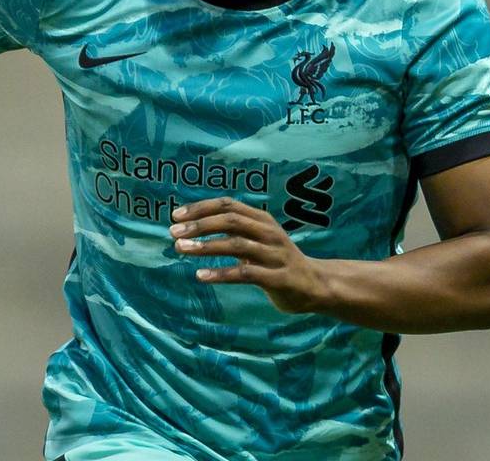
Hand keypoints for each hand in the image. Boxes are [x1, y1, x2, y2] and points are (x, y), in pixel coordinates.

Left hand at [170, 197, 330, 313]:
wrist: (315, 284)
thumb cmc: (277, 260)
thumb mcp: (258, 239)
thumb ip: (233, 232)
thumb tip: (193, 227)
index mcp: (262, 219)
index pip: (228, 205)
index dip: (201, 208)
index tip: (175, 215)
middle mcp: (269, 232)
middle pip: (230, 221)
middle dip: (199, 225)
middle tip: (173, 232)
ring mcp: (275, 255)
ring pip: (236, 245)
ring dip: (206, 246)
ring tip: (181, 250)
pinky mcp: (278, 278)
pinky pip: (246, 274)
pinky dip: (221, 273)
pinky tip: (201, 275)